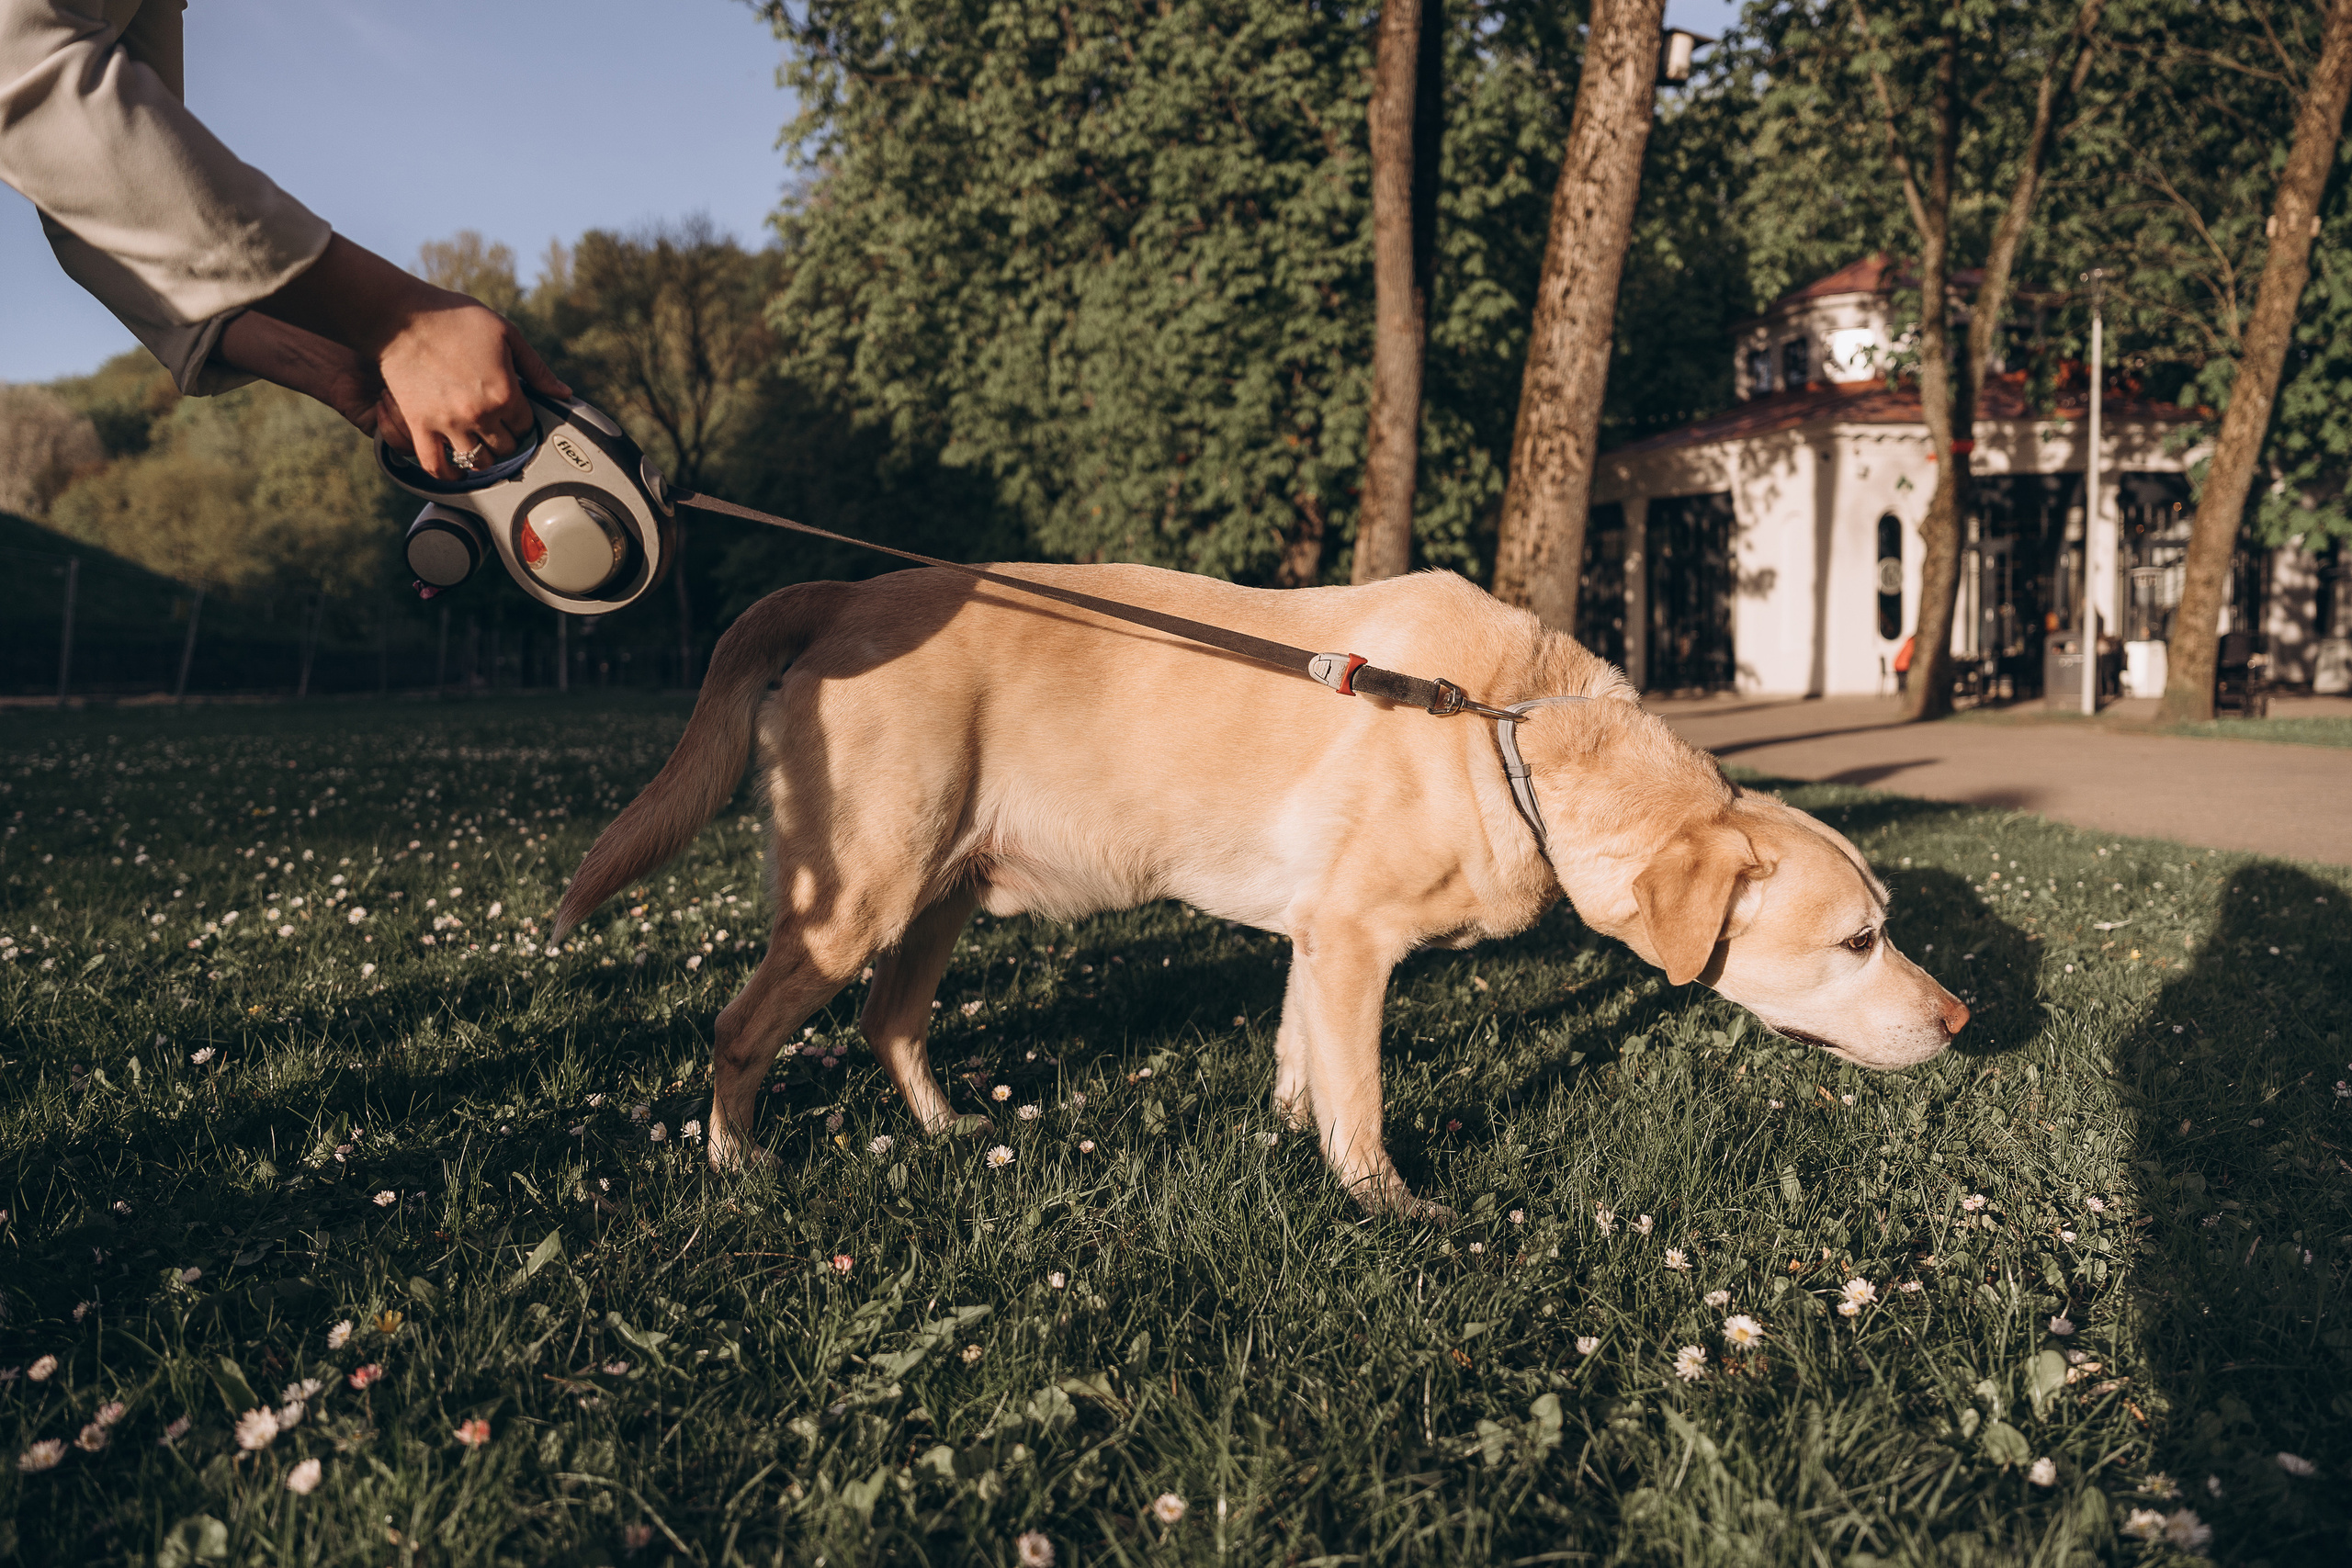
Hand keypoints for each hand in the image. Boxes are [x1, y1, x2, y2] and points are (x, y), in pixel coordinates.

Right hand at [371, 300, 569, 478]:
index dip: (521, 419)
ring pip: (477, 461)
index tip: (512, 412)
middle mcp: (480, 414)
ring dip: (481, 457)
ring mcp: (449, 423)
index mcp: (505, 392)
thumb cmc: (454, 319)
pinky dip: (447, 475)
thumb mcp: (506, 334)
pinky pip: (435, 466)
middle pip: (506, 447)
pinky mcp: (419, 426)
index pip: (526, 425)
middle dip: (504, 438)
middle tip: (496, 427)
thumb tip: (563, 394)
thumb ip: (536, 368)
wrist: (401, 317)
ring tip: (478, 444)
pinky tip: (455, 472)